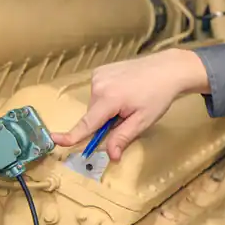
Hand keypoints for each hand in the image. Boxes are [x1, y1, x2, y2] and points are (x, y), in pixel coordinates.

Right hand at [50, 48, 209, 160]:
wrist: (168, 69)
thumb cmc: (158, 96)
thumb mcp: (143, 121)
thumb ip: (123, 137)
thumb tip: (111, 156)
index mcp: (109, 99)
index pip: (87, 123)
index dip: (73, 135)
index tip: (57, 141)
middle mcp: (98, 85)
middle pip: (93, 115)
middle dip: (105, 122)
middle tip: (128, 116)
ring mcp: (98, 75)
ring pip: (95, 104)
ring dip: (107, 109)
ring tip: (129, 100)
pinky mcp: (101, 70)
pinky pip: (98, 92)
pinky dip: (107, 97)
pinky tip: (125, 91)